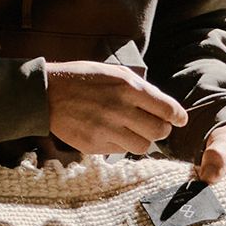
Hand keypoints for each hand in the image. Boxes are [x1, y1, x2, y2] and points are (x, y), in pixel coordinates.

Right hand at [43, 60, 186, 154]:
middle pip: (159, 131)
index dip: (178, 116)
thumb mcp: (114, 73)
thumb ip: (140, 88)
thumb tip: (166, 107)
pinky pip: (121, 152)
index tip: (179, 119)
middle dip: (161, 129)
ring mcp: (106, 129)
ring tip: (134, 131)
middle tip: (155, 125)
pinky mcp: (94, 144)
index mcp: (128, 87)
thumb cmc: (82, 79)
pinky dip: (122, 145)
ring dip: (143, 140)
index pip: (168, 109)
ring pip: (143, 146)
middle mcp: (120, 109)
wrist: (46, 93)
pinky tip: (113, 133)